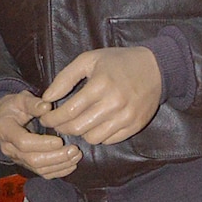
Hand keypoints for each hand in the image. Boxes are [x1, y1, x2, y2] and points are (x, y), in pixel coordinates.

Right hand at [0, 90, 81, 179]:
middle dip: (56, 157)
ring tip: (76, 156)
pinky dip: (59, 171)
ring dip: (60, 164)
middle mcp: (9, 148)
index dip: (42, 144)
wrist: (2, 120)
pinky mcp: (26, 164)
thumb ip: (33, 103)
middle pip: (32, 160)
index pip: (23, 143)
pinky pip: (42, 173)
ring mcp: (17, 159)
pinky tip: (71, 165)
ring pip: (39, 169)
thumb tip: (47, 107)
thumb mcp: (20, 100)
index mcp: (5, 130)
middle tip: (74, 150)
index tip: (60, 140)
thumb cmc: (12, 107)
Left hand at [38, 47, 162, 146]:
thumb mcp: (89, 60)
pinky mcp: (135, 126)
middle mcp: (114, 104)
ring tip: (76, 122)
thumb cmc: (118, 61)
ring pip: (92, 138)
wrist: (155, 67)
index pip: (69, 111)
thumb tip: (46, 98)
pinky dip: (98, 135)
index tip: (45, 118)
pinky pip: (109, 140)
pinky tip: (94, 124)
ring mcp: (126, 117)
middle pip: (78, 128)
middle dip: (62, 127)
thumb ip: (65, 78)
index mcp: (100, 85)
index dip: (52, 118)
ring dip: (80, 133)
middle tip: (56, 123)